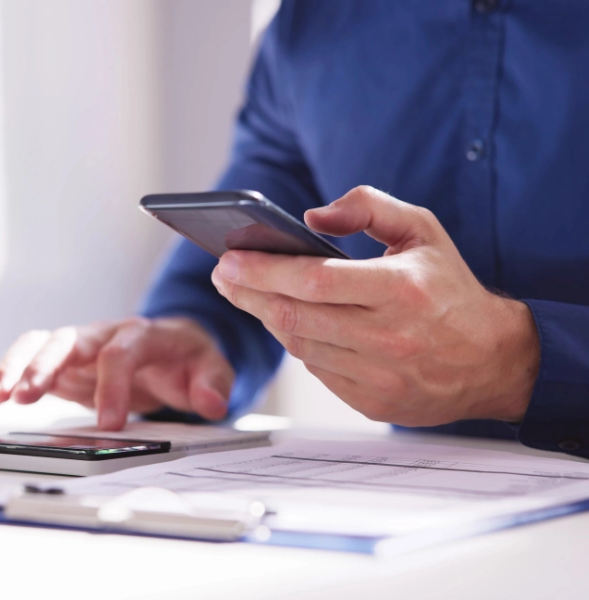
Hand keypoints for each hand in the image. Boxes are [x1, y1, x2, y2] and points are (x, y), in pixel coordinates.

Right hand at [0, 317, 232, 429]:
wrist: (173, 346)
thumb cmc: (189, 357)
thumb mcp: (213, 369)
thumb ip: (213, 384)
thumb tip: (212, 403)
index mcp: (143, 335)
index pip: (122, 352)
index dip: (113, 384)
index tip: (109, 422)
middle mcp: (106, 335)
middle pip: (70, 339)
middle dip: (45, 365)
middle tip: (25, 395)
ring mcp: (81, 348)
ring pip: (42, 345)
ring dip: (16, 367)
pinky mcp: (65, 364)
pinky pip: (31, 362)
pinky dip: (7, 378)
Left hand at [211, 186, 539, 425]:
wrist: (492, 360)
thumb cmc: (450, 289)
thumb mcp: (423, 229)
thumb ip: (369, 206)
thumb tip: (312, 216)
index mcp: (401, 289)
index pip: (315, 280)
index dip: (264, 270)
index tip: (230, 259)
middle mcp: (389, 337)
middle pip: (295, 316)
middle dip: (248, 293)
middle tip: (223, 276)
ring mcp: (379, 375)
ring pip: (300, 345)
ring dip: (266, 317)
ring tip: (247, 294)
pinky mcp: (372, 402)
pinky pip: (316, 370)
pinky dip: (297, 343)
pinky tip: (288, 322)